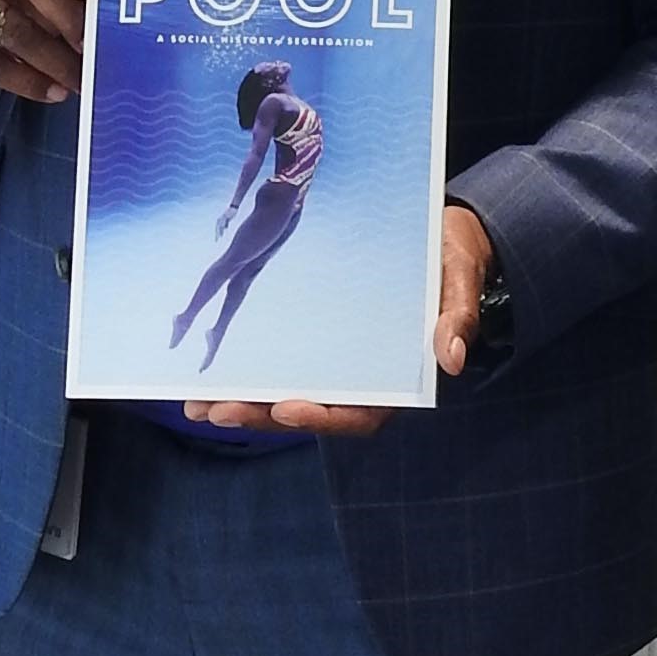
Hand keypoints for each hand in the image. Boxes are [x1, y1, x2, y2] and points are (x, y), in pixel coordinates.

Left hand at [183, 206, 493, 436]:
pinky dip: (248, 368)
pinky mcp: (318, 339)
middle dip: (261, 415)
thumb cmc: (451, 261)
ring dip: (244, 402)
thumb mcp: (459, 280)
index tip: (286, 408)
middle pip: (310, 410)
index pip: (361, 414)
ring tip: (197, 405)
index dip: (322, 418)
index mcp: (399, 376)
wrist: (440, 237)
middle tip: (216, 411)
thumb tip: (452, 358)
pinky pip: (282, 360)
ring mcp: (337, 362)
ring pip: (287, 393)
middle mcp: (363, 378)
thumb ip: (457, 315)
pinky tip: (210, 368)